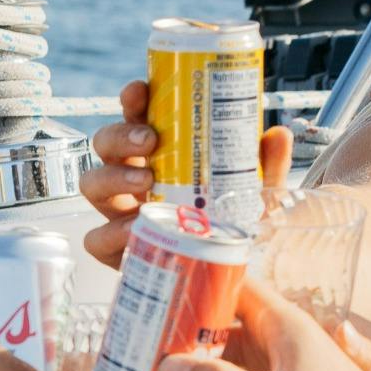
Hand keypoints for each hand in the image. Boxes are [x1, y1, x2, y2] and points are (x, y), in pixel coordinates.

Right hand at [80, 78, 294, 270]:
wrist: (229, 279)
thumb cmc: (231, 228)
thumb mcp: (255, 195)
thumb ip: (267, 167)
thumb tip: (277, 135)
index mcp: (160, 156)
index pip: (137, 117)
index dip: (133, 100)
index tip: (141, 91)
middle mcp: (133, 179)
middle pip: (105, 144)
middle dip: (121, 135)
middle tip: (150, 140)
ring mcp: (121, 214)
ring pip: (93, 185)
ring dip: (113, 177)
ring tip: (144, 182)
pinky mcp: (117, 250)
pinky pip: (97, 239)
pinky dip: (111, 233)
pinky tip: (134, 230)